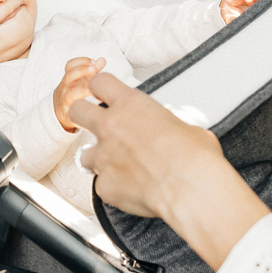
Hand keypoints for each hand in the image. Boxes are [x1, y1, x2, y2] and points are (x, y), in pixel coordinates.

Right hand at [53, 56, 104, 131]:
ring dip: (82, 90)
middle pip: (69, 75)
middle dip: (81, 70)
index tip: (94, 61)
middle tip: (94, 68)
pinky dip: (82, 105)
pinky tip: (91, 103)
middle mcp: (66, 87)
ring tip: (92, 88)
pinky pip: (73, 108)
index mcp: (70, 77)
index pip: (70, 65)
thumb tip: (102, 60)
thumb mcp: (83, 80)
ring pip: (70, 93)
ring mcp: (66, 99)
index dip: (81, 61)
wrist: (61, 111)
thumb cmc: (75, 92)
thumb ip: (93, 70)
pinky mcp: (68, 112)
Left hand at [71, 73, 269, 269]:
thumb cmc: (194, 157)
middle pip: (77, 111)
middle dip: (84, 117)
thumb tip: (175, 134)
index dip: (101, 88)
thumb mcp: (186, 127)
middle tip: (97, 124)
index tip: (104, 94)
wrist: (190, 189)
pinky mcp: (105, 186)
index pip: (100, 83)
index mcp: (131, 105)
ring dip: (98, 158)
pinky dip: (113, 186)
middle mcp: (111, 127)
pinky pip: (102, 184)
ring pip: (83, 154)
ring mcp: (104, 158)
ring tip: (119, 166)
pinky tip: (132, 189)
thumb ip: (167, 126)